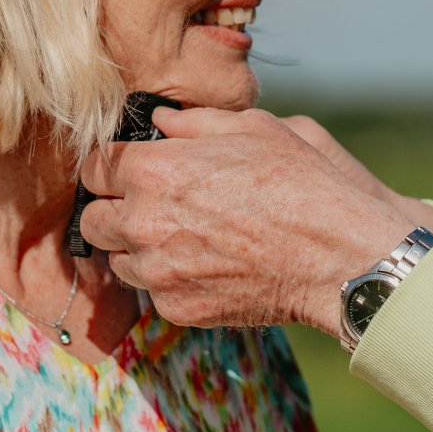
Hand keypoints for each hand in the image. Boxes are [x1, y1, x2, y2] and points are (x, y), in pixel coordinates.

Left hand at [78, 107, 415, 335]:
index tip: (131, 171)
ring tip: (184, 238)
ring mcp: (158, 271)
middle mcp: (144, 222)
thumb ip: (195, 123)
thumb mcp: (254, 128)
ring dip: (139, 248)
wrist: (339, 256)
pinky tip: (207, 265)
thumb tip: (162, 122)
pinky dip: (170, 280)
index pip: (95, 167)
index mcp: (154, 170)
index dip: (113, 166)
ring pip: (118, 259)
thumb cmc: (303, 183)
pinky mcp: (176, 308)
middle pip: (93, 217)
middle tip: (153, 206)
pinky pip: (153, 291)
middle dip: (116, 209)